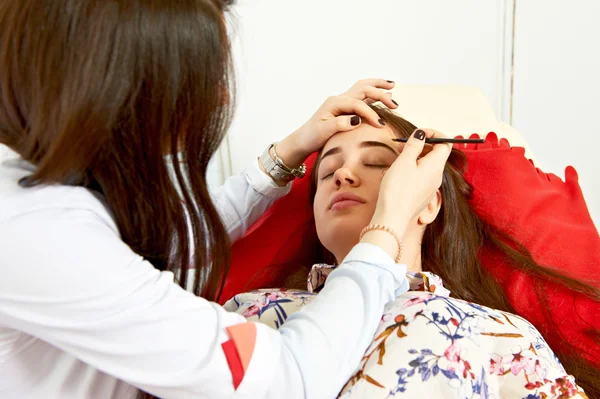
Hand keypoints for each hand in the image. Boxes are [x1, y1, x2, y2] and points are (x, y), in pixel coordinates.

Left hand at [275, 79, 397, 167]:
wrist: (303, 140)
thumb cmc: (312, 137)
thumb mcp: (323, 132)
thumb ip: (339, 124)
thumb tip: (356, 120)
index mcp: (335, 102)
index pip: (358, 104)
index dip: (371, 113)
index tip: (380, 125)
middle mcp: (339, 99)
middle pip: (363, 89)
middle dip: (380, 94)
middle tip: (395, 105)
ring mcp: (342, 102)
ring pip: (363, 89)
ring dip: (378, 86)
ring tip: (392, 85)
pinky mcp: (345, 108)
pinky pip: (362, 97)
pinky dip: (374, 95)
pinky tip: (383, 94)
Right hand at [362, 129, 451, 258]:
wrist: (392, 217)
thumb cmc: (397, 190)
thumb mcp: (404, 161)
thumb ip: (414, 145)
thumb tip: (421, 134)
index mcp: (436, 166)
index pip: (445, 143)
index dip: (434, 134)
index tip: (419, 133)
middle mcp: (437, 176)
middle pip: (436, 153)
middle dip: (421, 145)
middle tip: (403, 146)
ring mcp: (431, 187)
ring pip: (427, 165)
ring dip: (415, 157)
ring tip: (398, 159)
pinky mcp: (423, 195)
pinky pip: (422, 176)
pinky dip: (413, 169)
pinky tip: (399, 173)